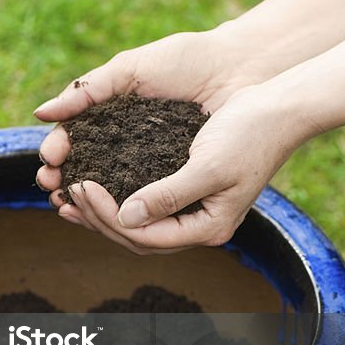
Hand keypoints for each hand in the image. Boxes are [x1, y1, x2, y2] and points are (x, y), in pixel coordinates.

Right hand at [34, 28, 255, 205]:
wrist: (238, 67)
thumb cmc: (186, 60)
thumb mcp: (131, 70)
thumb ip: (87, 91)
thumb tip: (40, 114)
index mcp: (110, 115)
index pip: (74, 141)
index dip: (58, 155)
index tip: (49, 164)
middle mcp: (127, 143)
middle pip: (87, 170)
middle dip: (66, 182)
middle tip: (53, 190)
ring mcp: (152, 163)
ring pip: (113, 190)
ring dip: (90, 203)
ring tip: (71, 207)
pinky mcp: (178, 178)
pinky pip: (147, 198)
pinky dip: (128, 208)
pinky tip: (113, 215)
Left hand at [39, 84, 311, 253]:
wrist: (278, 108)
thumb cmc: (250, 133)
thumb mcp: (208, 165)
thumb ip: (169, 195)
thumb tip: (126, 217)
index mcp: (209, 227)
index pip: (146, 237)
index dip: (108, 217)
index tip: (82, 187)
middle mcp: (199, 225)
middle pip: (137, 236)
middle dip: (97, 218)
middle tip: (66, 192)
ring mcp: (193, 210)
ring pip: (137, 224)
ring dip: (101, 213)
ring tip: (67, 197)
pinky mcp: (185, 189)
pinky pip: (143, 203)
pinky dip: (115, 197)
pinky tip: (92, 183)